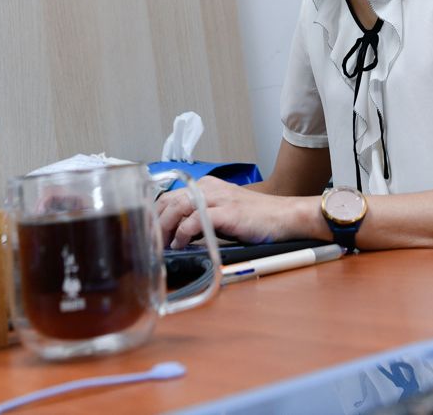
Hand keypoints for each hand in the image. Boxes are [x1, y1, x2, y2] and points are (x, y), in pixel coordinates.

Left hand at [155, 177, 320, 248]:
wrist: (284, 216)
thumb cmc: (256, 219)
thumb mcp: (222, 214)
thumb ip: (200, 219)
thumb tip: (176, 235)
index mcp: (206, 186)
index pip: (169, 197)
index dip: (154, 215)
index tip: (148, 233)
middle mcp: (208, 188)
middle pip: (168, 200)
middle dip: (154, 223)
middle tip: (149, 242)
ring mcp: (218, 198)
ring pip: (177, 207)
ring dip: (164, 228)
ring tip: (161, 245)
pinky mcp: (227, 212)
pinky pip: (195, 220)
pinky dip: (183, 233)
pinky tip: (181, 244)